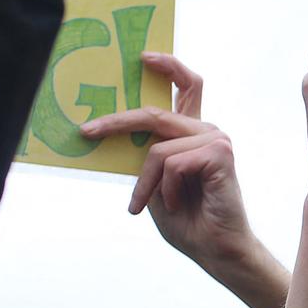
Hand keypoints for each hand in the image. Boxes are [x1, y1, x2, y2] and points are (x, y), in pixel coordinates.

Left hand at [79, 55, 289, 307]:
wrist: (214, 250)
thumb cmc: (187, 219)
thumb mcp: (154, 182)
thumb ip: (145, 154)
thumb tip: (113, 129)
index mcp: (193, 133)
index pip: (188, 86)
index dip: (168, 65)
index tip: (143, 57)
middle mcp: (207, 130)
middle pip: (157, 111)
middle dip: (117, 121)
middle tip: (86, 131)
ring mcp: (216, 140)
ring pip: (159, 147)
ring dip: (147, 182)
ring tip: (147, 205)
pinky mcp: (220, 154)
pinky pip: (171, 162)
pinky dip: (165, 189)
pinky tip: (176, 205)